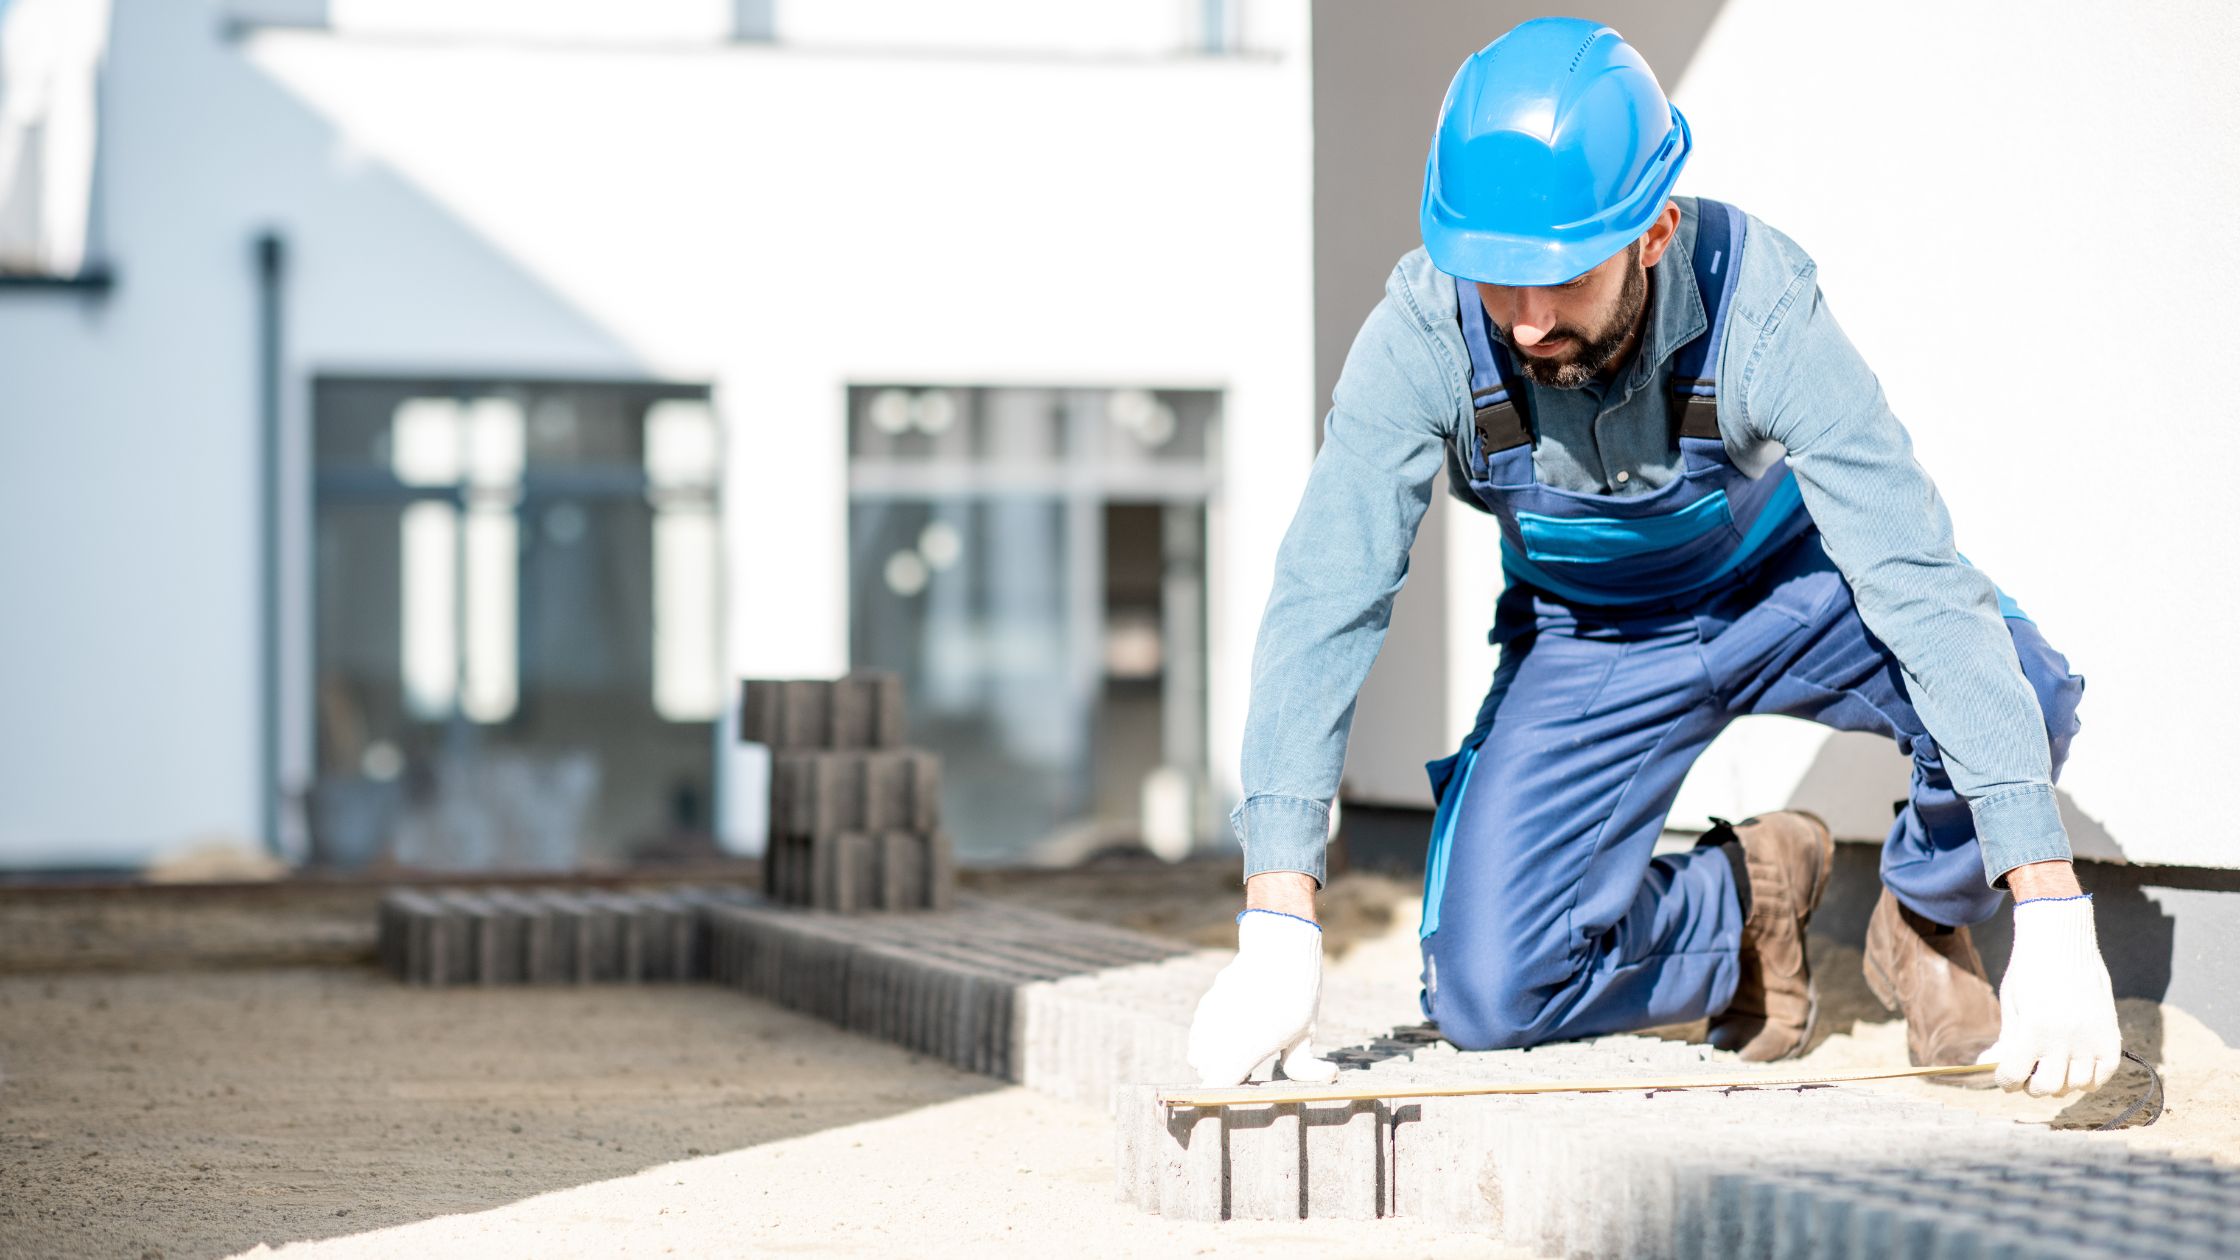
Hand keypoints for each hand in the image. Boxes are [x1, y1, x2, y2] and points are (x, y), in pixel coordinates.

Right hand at [1184, 902, 1338, 1087]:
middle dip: (1224, 1077)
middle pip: (1206, 1073)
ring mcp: (1211, 1017)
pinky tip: (1229, 1036)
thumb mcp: (1306, 1031)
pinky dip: (1207, 1042)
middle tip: (1249, 1071)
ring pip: (1198, 1055)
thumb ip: (1306, 1065)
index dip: (1228, 1093)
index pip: (1217, 1083)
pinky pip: (1197, 1037)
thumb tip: (1330, 1077)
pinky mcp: (1206, 1006)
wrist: (1277, 949)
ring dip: (1214, 1060)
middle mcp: (1224, 1031)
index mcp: (1249, 1045)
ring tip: (1238, 1053)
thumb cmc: (1296, 993)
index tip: (1244, 1089)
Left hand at [1977, 894, 2120, 1095]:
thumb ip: (2006, 1040)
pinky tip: (2075, 1064)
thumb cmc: (2029, 970)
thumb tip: (1987, 1065)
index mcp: (2033, 1029)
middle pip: (2047, 1088)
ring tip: (2053, 1065)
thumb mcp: (2011, 1004)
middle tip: (2029, 1072)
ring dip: (2062, 1081)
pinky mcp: (2111, 1035)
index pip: (2014, 1076)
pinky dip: (2089, 1077)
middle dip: (2033, 1085)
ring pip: (2077, 1085)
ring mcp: (2091, 1038)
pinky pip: (2103, 1074)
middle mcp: (2065, 1038)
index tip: (2005, 1075)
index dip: (2005, 1080)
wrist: (2062, 941)